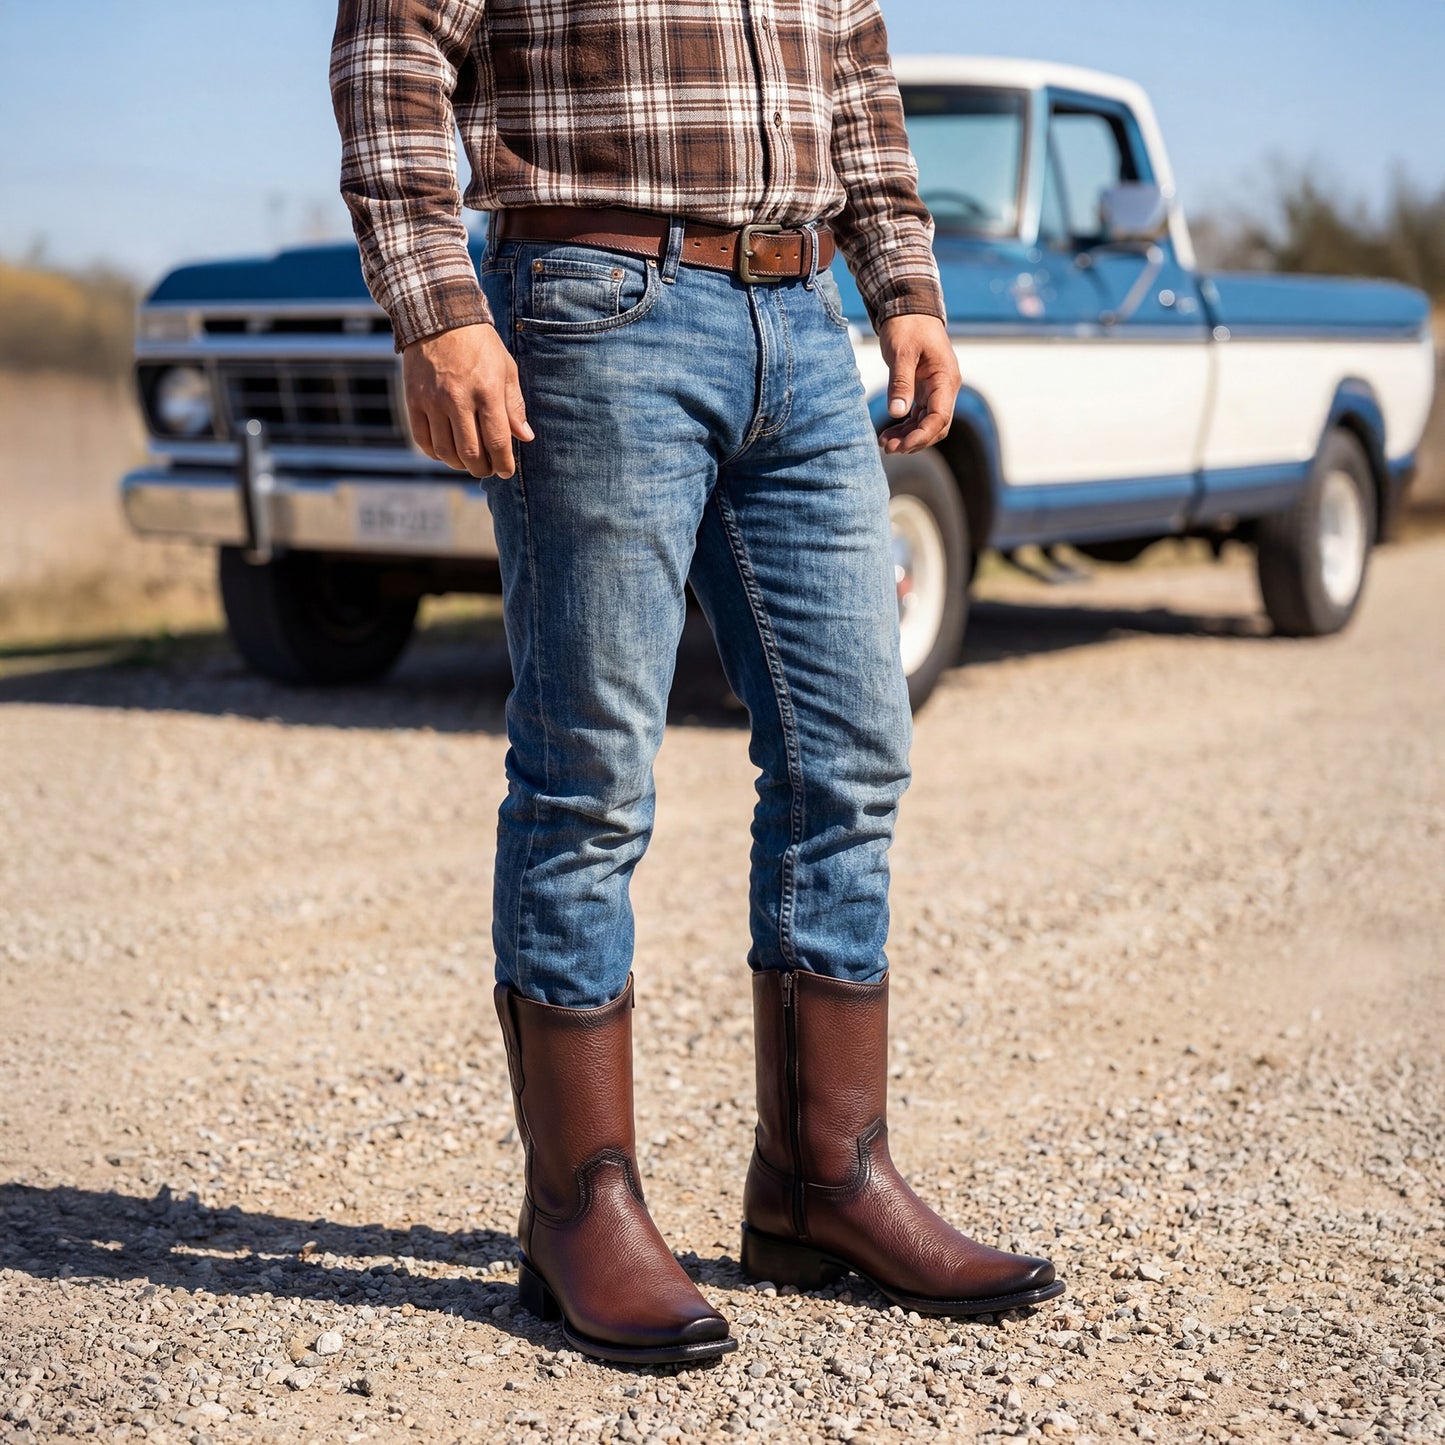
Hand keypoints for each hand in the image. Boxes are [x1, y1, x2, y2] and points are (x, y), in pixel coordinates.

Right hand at [402, 323, 532, 478]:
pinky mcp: (414, 400)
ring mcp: (433, 401)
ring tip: (469, 462)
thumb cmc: (479, 344)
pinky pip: (423, 439)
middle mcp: (458, 399)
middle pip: (471, 452)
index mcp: (487, 391)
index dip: (504, 463)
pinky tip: (446, 453)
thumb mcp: (506, 368)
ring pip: (446, 451)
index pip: (497, 441)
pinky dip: (435, 453)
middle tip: (488, 469)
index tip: (507, 471)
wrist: (438, 316)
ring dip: (459, 464)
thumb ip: (514, 405)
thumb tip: (525, 437)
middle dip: (482, 468)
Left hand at [877, 314, 960, 454]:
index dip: (922, 436)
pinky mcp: (924, 390)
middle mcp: (945, 387)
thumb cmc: (907, 326)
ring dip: (908, 437)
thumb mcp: (901, 352)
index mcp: (945, 378)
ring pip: (927, 424)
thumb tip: (897, 412)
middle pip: (936, 426)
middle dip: (914, 441)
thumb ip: (901, 382)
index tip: (901, 446)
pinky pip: (919, 416)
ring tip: (884, 443)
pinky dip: (905, 427)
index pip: (940, 418)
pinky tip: (888, 433)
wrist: (909, 307)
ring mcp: (936, 390)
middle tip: (888, 448)